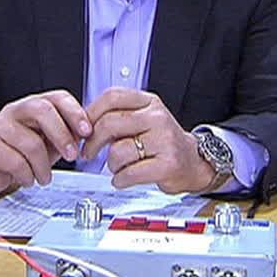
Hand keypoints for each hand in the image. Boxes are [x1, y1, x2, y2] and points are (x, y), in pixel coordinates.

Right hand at [0, 90, 91, 192]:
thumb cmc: (22, 151)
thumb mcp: (49, 141)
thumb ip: (67, 134)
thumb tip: (88, 135)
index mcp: (35, 104)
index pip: (58, 98)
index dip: (75, 113)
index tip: (87, 132)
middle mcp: (16, 110)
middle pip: (42, 110)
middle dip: (62, 135)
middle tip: (72, 156)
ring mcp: (0, 126)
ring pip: (30, 142)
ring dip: (43, 166)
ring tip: (45, 177)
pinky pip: (15, 162)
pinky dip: (27, 176)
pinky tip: (28, 179)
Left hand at [82, 87, 214, 192]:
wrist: (194, 161)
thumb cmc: (163, 142)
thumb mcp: (143, 120)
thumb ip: (118, 117)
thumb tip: (83, 123)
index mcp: (149, 102)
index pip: (112, 97)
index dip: (90, 113)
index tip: (82, 128)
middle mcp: (157, 117)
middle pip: (110, 123)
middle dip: (92, 141)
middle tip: (88, 152)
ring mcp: (164, 140)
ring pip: (117, 151)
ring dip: (110, 164)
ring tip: (118, 166)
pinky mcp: (167, 164)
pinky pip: (129, 173)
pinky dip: (120, 179)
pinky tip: (123, 178)